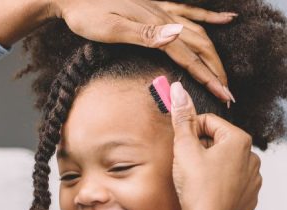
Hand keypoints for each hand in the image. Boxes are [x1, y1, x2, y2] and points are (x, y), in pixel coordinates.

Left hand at [49, 0, 235, 101]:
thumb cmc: (87, 16)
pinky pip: (190, 12)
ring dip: (214, 53)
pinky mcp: (155, 7)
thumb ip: (145, 34)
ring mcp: (161, 11)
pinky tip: (226, 19)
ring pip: (198, 32)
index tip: (224, 95)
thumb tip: (177, 36)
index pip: (189, 56)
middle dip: (215, 70)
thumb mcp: (112, 28)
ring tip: (224, 73)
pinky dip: (210, 18)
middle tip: (228, 93)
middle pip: (200, 46)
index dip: (208, 77)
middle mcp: (163, 17)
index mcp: (155, 27)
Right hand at [169, 81, 261, 209]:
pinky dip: (219, 183)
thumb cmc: (196, 188)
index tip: (181, 145)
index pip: (208, 122)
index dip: (190, 132)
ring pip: (225, 162)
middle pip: (218, 142)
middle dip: (201, 149)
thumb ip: (182, 117)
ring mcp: (253, 178)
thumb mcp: (184, 148)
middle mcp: (251, 156)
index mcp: (238, 140)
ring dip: (210, 166)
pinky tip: (206, 191)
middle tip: (186, 165)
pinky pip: (232, 181)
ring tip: (196, 180)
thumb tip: (178, 90)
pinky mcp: (249, 195)